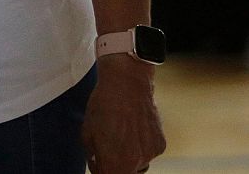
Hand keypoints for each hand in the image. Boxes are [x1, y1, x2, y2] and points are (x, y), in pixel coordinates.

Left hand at [82, 57, 164, 173]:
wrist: (127, 82)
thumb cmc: (103, 105)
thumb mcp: (88, 133)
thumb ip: (95, 157)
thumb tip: (99, 167)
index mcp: (116, 161)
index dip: (102, 171)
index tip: (100, 165)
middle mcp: (137, 161)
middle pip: (125, 173)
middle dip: (115, 165)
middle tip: (108, 149)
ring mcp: (151, 153)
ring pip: (137, 163)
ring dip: (128, 156)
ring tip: (121, 133)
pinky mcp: (161, 144)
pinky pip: (147, 152)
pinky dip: (140, 145)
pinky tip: (134, 128)